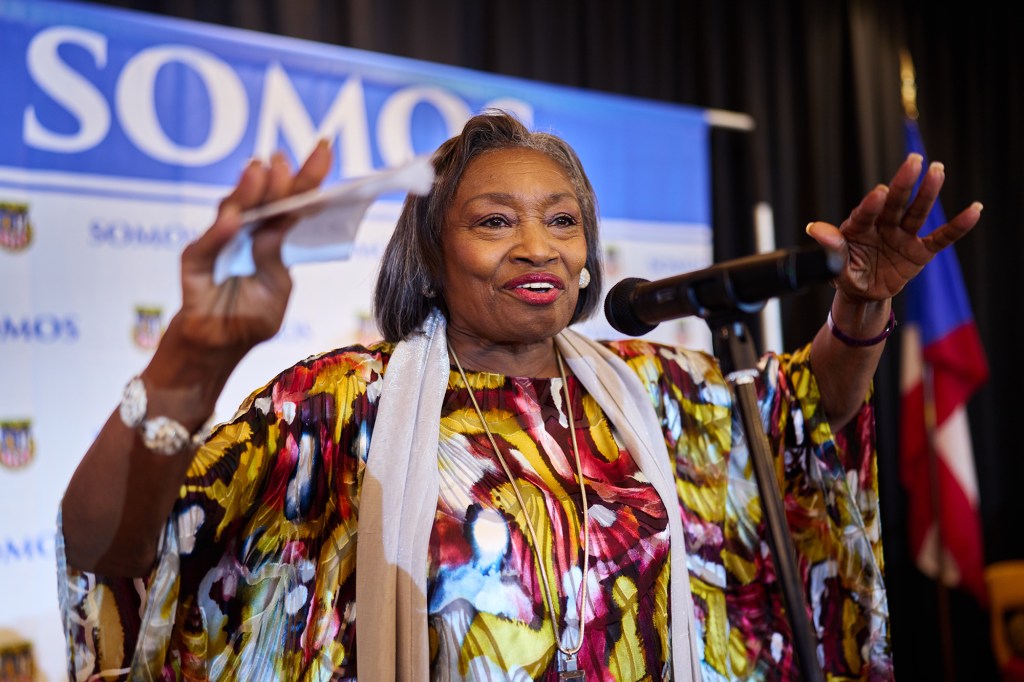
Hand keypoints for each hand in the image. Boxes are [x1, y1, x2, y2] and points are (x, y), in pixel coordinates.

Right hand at [169, 142, 333, 360]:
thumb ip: (275, 258)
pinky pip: (207, 246)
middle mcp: (245, 231)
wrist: (217, 348)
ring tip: (260, 171)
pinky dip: (219, 234)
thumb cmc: (250, 317)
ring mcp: (218, 242)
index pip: (292, 201)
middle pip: (264, 199)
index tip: (324, 147)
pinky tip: (233, 221)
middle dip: (277, 177)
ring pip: (233, 211)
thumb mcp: (276, 289)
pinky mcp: (195, 262)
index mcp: (271, 236)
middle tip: (285, 158)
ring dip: (247, 192)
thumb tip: (275, 228)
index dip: (308, 176)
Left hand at [805, 152, 981, 302]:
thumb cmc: (846, 274)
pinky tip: (974, 210)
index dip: (872, 204)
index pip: (865, 213)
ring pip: (917, 212)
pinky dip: (958, 226)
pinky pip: (941, 238)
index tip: (880, 193)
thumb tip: (814, 228)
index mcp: (858, 227)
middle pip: (895, 202)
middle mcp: (883, 225)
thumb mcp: (834, 266)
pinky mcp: (920, 250)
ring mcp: (902, 236)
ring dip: (928, 193)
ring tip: (938, 170)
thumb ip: (831, 248)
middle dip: (904, 183)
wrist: (862, 292)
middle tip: (914, 161)